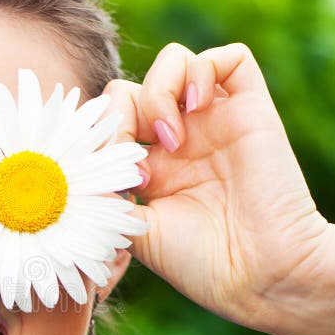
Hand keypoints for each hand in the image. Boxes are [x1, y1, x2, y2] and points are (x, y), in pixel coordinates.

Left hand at [107, 42, 334, 334]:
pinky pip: (230, 58)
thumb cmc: (198, 263)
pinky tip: (195, 106)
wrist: (258, 276)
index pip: (109, 120)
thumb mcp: (133, 229)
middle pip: (133, 88)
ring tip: (169, 137)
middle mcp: (179, 138)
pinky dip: (202, 69)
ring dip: (159, 90)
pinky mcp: (251, 110)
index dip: (98, 132)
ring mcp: (214, 122)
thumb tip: (75, 170)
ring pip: (175, 62)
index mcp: (149, 166)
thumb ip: (105, 194)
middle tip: (135, 160)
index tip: (106, 174)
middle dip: (122, 113)